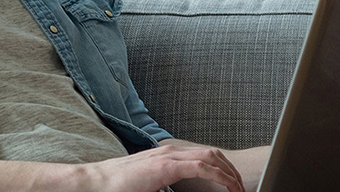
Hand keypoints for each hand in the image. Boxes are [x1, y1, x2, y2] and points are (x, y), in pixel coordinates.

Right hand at [76, 144, 244, 191]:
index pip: (204, 156)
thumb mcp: (151, 185)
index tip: (233, 185)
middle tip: (241, 188)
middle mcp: (171, 151)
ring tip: (238, 189)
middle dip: (232, 170)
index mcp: (168, 155)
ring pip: (211, 157)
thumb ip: (168, 187)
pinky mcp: (165, 166)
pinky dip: (219, 176)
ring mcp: (168, 156)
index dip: (223, 169)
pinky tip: (228, 187)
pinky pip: (201, 167)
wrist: (98, 183)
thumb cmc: (120, 187)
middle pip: (213, 154)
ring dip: (229, 173)